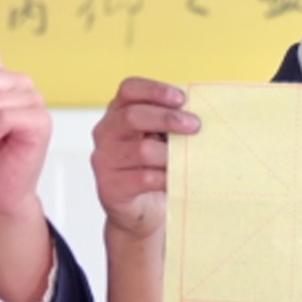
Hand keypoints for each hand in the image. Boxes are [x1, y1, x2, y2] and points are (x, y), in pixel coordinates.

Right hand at [91, 77, 199, 240]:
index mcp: (117, 113)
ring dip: (170, 153)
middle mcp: (105, 133)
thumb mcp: (160, 138)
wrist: (142, 211)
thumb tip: (198, 113)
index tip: (181, 99)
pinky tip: (177, 179)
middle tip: (195, 125)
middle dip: (168, 119)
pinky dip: (166, 177)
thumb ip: (169, 123)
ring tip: (187, 158)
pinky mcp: (110, 188)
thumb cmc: (154, 168)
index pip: (128, 89)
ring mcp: (104, 161)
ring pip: (141, 150)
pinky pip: (144, 178)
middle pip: (132, 116)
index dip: (154, 90)